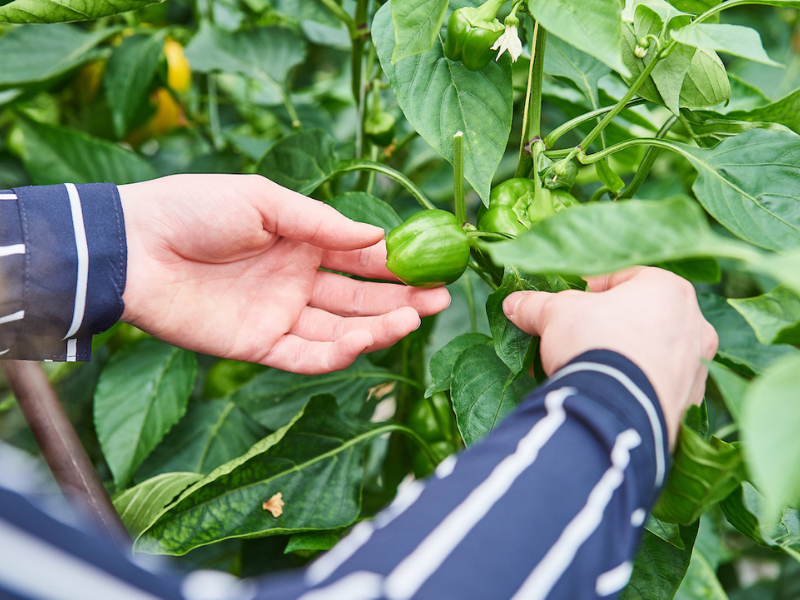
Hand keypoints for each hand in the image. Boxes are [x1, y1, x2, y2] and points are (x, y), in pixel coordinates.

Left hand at [118, 174, 449, 373]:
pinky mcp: (258, 345)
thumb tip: (377, 237)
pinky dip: (336, 353)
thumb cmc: (194, 208)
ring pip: (340, 328)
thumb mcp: (263, 199)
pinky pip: (305, 356)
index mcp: (301, 241)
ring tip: (415, 319)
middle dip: (400, 297)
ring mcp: (280, 314)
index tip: (436, 263)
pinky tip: (365, 342)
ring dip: (378, 327)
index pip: (360, 255)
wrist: (134, 245)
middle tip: (440, 299)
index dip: (398, 261)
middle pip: (359, 295)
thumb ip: (320, 222)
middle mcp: (298, 280)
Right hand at [502, 267, 717, 445]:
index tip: (569, 305)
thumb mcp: (555, 315)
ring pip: (654, 353)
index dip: (591, 290)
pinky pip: (657, 388)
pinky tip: (606, 395)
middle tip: (577, 338)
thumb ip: (536, 305)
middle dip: (609, 326)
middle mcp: (694, 324)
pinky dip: (635, 388)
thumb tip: (513, 303)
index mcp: (669, 289)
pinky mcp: (688, 404)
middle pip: (643, 316)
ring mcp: (697, 367)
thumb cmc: (594, 342)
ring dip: (624, 357)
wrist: (614, 410)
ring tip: (588, 370)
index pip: (625, 278)